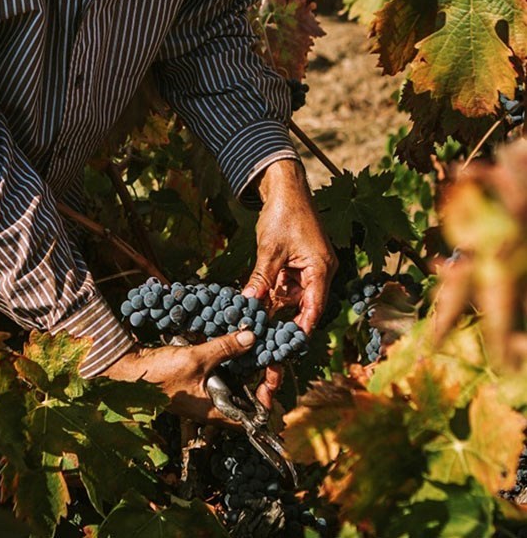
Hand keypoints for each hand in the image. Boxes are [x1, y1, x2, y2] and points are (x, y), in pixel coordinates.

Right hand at [99, 331, 256, 421]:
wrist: (126, 371)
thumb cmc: (158, 375)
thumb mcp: (195, 359)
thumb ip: (224, 349)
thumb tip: (251, 338)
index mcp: (215, 411)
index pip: (253, 415)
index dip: (267, 397)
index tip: (273, 372)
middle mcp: (210, 405)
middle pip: (244, 396)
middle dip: (256, 375)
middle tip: (266, 352)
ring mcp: (201, 393)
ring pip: (230, 382)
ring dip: (240, 364)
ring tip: (252, 343)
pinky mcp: (192, 380)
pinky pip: (215, 371)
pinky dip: (223, 359)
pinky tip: (227, 341)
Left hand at [244, 159, 335, 408]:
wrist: (284, 188)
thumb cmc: (283, 213)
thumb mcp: (269, 248)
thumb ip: (260, 278)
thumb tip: (247, 305)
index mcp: (319, 272)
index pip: (311, 311)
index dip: (297, 335)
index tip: (283, 357)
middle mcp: (315, 278)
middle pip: (299, 317)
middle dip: (284, 346)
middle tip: (271, 379)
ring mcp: (303, 276)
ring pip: (286, 309)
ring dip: (272, 331)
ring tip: (258, 362)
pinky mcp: (291, 272)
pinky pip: (280, 296)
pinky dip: (267, 309)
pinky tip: (251, 329)